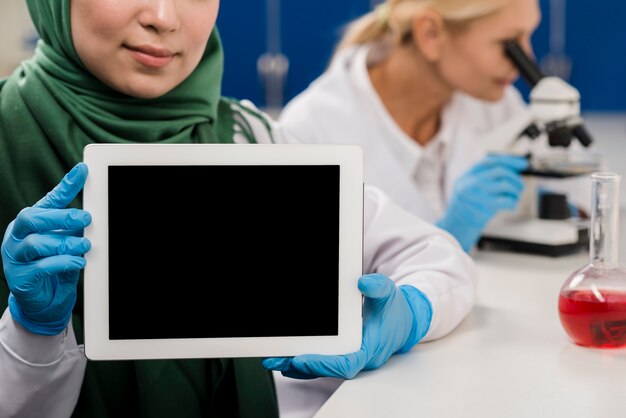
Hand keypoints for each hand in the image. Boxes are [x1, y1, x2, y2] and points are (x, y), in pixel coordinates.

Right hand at [2, 163, 91, 334]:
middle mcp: (18, 235)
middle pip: (33, 218)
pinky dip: (62, 263)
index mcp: (32, 222)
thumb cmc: (55, 264)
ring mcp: (15, 256)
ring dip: (64, 243)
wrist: (44, 300)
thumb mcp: (67, 243)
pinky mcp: (20, 277)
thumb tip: (92, 217)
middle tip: (86, 218)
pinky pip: (40, 266)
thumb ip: (74, 229)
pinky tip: (78, 262)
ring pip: (36, 243)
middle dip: (61, 217)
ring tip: (85, 246)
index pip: (49, 200)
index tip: (83, 170)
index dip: (66, 185)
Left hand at [261, 274, 431, 378]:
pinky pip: (320, 362)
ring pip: (320, 367)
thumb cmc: (393, 310)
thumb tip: (363, 283)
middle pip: (326, 368)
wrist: (401, 320)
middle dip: (299, 365)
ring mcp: (348, 358)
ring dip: (295, 365)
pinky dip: (301, 361)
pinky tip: (284, 356)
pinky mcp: (341, 355)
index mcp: (369, 349)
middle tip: (276, 357)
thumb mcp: (389, 294)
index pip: (345, 364)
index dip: (322, 364)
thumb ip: (378, 288)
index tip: (301, 358)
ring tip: (272, 358)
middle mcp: (358, 359)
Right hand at [436, 154, 527, 251]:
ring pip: (506, 185)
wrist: (459, 224)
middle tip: (520, 185)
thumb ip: (488, 175)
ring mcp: (477, 196)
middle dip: (515, 177)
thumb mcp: (471, 185)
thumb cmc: (471, 203)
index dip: (508, 161)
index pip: (490, 162)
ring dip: (516, 190)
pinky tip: (511, 205)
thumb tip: (517, 167)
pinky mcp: (485, 209)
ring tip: (514, 196)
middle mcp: (471, 183)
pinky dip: (514, 202)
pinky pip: (507, 201)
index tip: (523, 164)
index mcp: (468, 176)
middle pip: (500, 171)